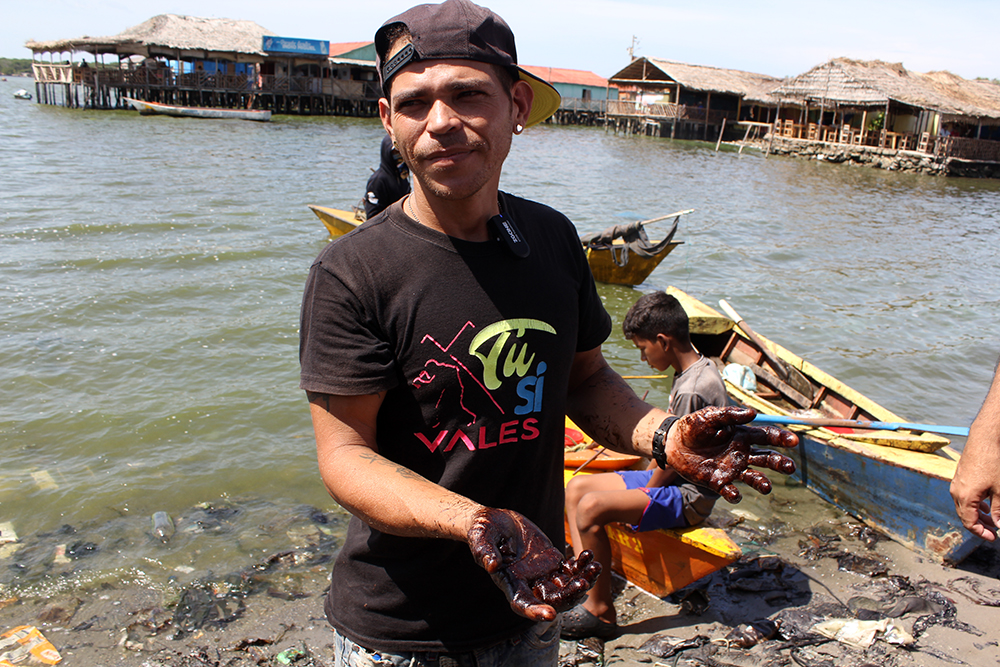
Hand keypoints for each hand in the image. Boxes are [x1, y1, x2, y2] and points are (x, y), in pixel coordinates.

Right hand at [468, 507, 600, 620]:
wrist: (494, 522)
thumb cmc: (483, 531)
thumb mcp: (480, 538)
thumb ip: (485, 552)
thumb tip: (491, 565)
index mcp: (511, 583)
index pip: (523, 604)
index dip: (535, 612)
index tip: (550, 615)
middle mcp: (529, 584)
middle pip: (553, 600)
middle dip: (570, 595)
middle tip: (583, 583)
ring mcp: (543, 574)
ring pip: (567, 586)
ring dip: (583, 580)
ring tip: (595, 567)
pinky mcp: (552, 561)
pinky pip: (571, 570)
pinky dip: (582, 566)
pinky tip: (589, 555)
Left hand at [665, 406, 797, 502]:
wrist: (672, 443)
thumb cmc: (693, 426)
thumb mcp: (710, 416)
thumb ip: (730, 414)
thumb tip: (753, 413)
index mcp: (742, 436)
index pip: (766, 436)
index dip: (781, 438)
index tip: (793, 441)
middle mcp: (741, 453)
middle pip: (766, 458)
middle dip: (779, 463)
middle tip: (790, 467)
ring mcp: (731, 468)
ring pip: (753, 476)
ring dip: (762, 482)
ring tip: (767, 487)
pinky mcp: (718, 482)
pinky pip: (730, 491)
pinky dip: (734, 494)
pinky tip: (734, 493)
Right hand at [950, 438, 999, 541]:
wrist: (984, 439)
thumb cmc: (992, 463)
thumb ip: (999, 510)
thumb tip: (999, 525)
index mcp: (965, 497)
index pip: (969, 523)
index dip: (981, 533)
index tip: (994, 537)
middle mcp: (956, 492)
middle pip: (965, 516)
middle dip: (980, 526)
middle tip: (995, 531)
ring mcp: (956, 484)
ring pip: (965, 507)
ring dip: (978, 516)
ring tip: (993, 520)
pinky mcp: (960, 478)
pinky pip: (964, 497)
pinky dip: (975, 505)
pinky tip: (986, 505)